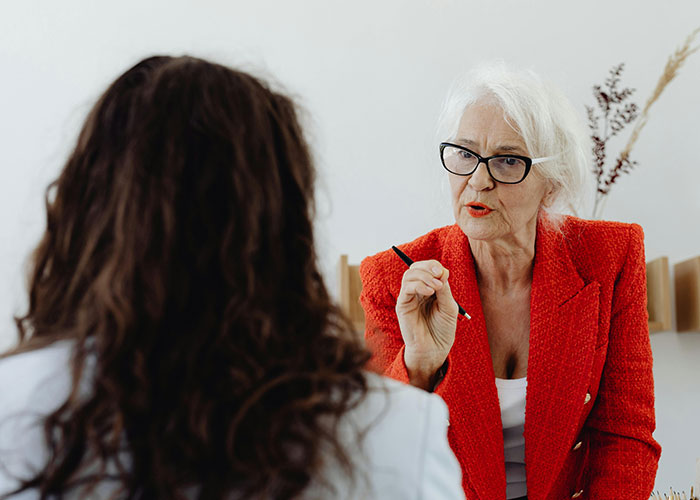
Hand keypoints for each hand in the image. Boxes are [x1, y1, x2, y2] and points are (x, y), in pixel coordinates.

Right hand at [395, 260, 457, 389]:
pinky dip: (418, 285)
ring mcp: (408, 298)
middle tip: (439, 275)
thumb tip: (442, 271)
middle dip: (428, 267)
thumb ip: (445, 290)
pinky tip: (429, 293)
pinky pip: (406, 288)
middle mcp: (417, 292)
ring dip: (424, 276)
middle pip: (416, 268)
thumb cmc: (442, 331)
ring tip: (436, 288)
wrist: (434, 350)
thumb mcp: (449, 307)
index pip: (427, 269)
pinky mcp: (402, 306)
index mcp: (429, 290)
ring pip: (409, 275)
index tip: (444, 274)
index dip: (434, 266)